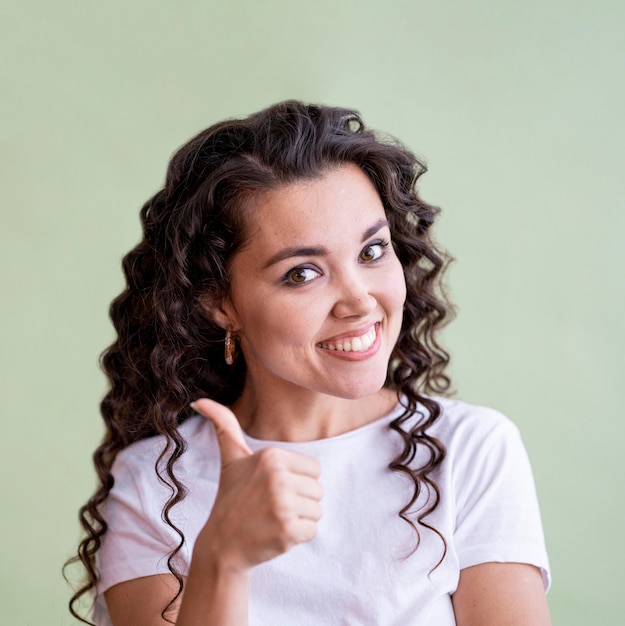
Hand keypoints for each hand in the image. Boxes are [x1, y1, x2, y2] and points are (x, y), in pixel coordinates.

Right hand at [190, 399, 322, 573]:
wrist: (221, 545)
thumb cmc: (231, 498)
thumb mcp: (231, 458)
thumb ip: (224, 424)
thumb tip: (199, 400)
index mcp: (272, 456)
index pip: (314, 469)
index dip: (296, 482)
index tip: (271, 489)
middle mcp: (278, 477)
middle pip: (318, 490)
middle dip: (299, 501)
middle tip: (270, 507)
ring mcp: (282, 504)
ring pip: (317, 510)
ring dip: (299, 519)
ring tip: (272, 519)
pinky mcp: (287, 530)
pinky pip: (313, 530)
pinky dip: (297, 536)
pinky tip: (275, 534)